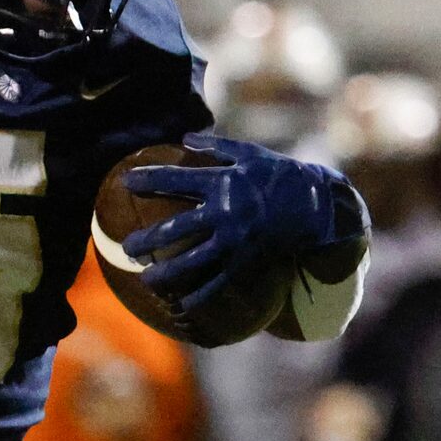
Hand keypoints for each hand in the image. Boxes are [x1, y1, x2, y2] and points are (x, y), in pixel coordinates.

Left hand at [125, 132, 367, 317]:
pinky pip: (219, 281)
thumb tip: (185, 136)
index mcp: (223, 182)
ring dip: (166, 273)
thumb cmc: (280, 175)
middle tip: (126, 248)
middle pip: (176, 228)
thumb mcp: (250, 153)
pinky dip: (199, 295)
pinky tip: (181, 304)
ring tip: (146, 280)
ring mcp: (235, 240)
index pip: (176, 180)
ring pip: (192, 261)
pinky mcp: (247, 260)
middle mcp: (225, 212)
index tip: (124, 181)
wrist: (316, 206)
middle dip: (146, 240)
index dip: (148, 179)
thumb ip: (216, 145)